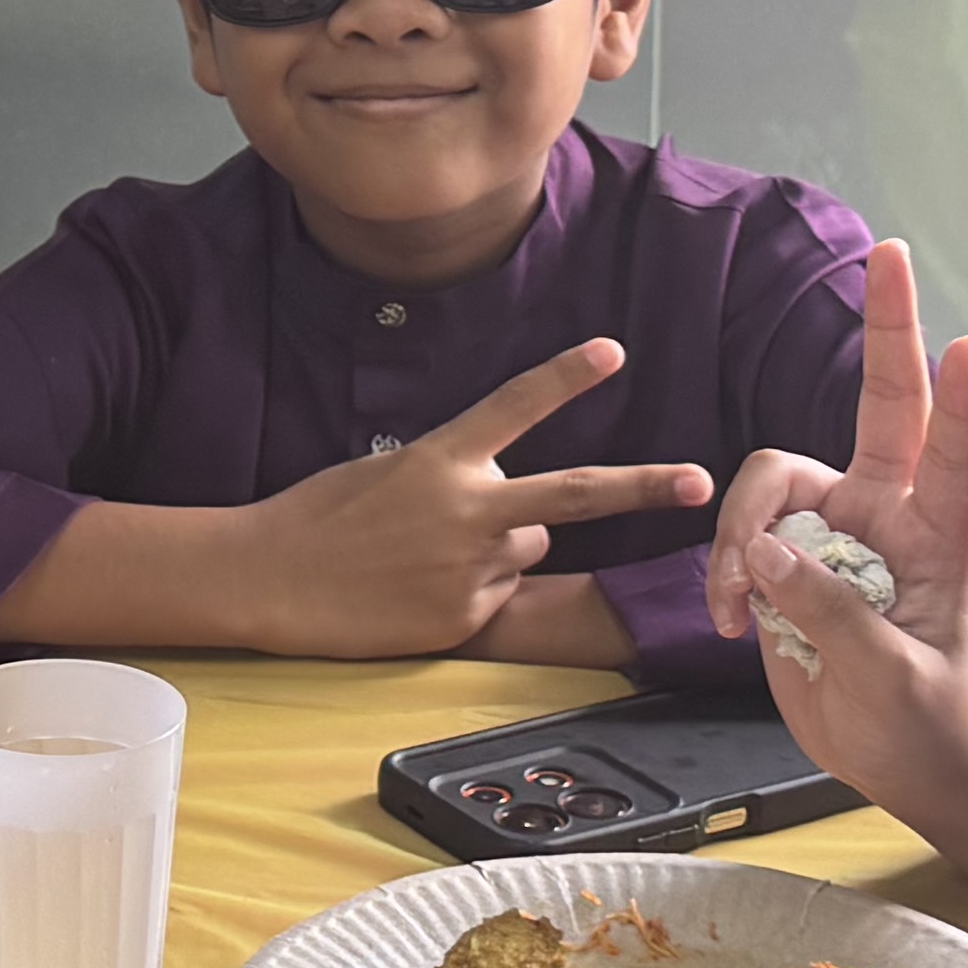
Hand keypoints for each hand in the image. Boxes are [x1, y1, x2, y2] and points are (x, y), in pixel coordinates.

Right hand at [223, 340, 708, 658]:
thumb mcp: (386, 474)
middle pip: (574, 494)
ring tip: (428, 555)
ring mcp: (469, 568)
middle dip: (643, 486)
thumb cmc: (319, 518)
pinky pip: (498, 595)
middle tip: (699, 482)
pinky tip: (417, 590)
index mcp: (441, 460)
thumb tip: (512, 507)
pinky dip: (471, 591)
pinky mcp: (463, 617)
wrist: (267, 579)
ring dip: (501, 548)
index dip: (565, 376)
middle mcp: (466, 510)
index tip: (612, 350)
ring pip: (528, 549)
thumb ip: (456, 479)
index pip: (513, 406)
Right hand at [707, 243, 967, 809]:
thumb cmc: (923, 721)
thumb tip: (768, 557)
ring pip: (772, 482)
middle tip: (889, 255)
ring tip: (740, 604)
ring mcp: (834, 529)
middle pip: (883, 404)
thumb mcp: (892, 681)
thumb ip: (832, 615)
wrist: (896, 760)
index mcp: (940, 540)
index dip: (960, 406)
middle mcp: (888, 515)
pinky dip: (727, 573)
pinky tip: (734, 621)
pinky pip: (740, 535)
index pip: (955, 461)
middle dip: (887, 329)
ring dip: (743, 534)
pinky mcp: (786, 556)